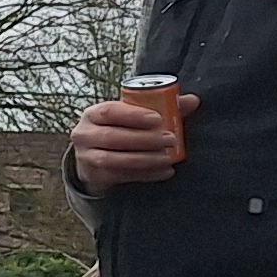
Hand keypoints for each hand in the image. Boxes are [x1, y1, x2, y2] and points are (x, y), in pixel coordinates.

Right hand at [70, 92, 188, 189]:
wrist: (94, 158)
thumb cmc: (119, 130)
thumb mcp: (131, 117)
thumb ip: (161, 107)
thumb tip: (193, 100)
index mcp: (93, 114)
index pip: (109, 111)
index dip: (133, 115)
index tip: (158, 118)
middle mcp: (84, 134)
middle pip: (112, 137)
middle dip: (144, 139)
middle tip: (170, 139)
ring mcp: (87, 157)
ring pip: (114, 159)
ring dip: (145, 159)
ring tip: (168, 158)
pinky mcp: (95, 176)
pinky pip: (121, 176)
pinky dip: (145, 174)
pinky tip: (164, 172)